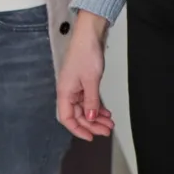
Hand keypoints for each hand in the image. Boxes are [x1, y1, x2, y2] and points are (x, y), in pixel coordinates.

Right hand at [56, 11, 114, 140]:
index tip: (90, 137)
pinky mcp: (82, 82)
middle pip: (77, 114)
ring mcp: (75, 86)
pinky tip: (105, 111)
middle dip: (92, 124)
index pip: (67, 118)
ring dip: (96, 116)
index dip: (77, 129)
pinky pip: (88, 99)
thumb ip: (91, 101)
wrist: (89, 35)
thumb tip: (91, 117)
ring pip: (85, 108)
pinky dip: (97, 106)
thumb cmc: (86, 53)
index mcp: (65, 91)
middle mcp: (68, 91)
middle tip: (106, 130)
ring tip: (109, 122)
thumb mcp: (91, 81)